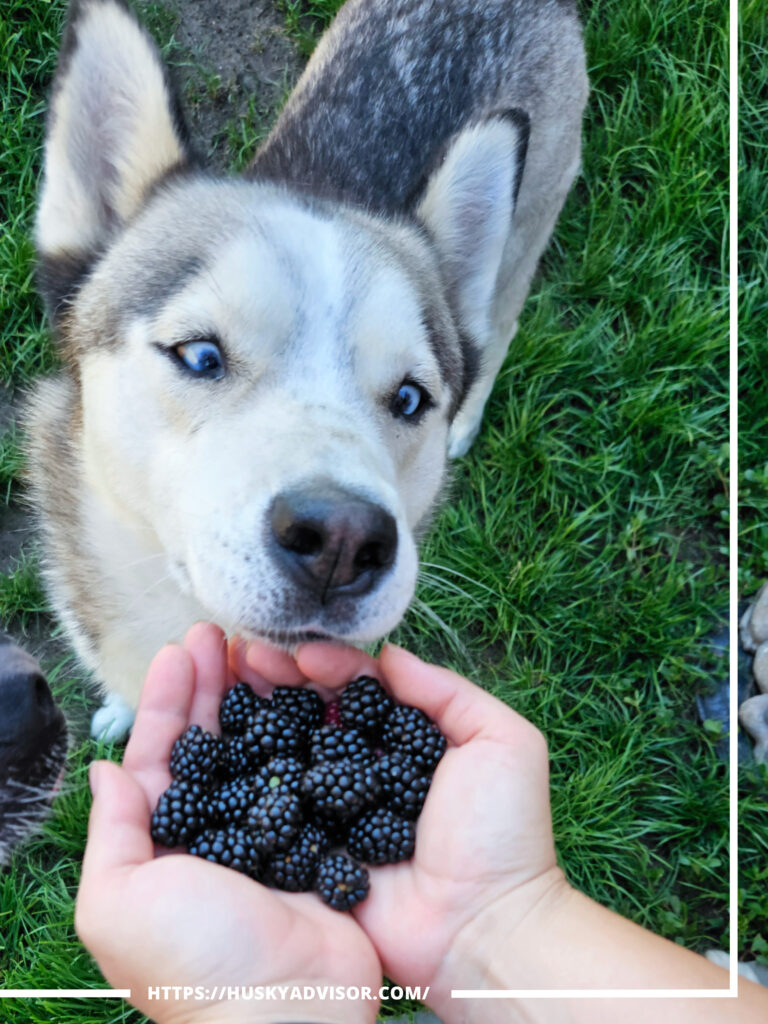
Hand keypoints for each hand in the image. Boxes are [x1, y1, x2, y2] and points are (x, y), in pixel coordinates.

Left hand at [76, 623, 381, 1023]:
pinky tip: (306, 695)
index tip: (180, 648)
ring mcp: (268, 833)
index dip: (167, 699)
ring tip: (259, 648)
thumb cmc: (197, 961)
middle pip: (212, 740)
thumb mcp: (120, 902)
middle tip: (219, 632)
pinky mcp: (315, 836)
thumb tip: (106, 768)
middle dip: (211, 684)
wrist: (288, 1012)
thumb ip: (111, 833)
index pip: (162, 755)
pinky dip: (303, 731)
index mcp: (164, 845)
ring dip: (256, 697)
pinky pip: (306, 770)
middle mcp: (215, 833)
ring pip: (258, 747)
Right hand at [252, 640, 568, 1006]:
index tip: (299, 651)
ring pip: (288, 755)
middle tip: (243, 655)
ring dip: (253, 717)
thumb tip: (388, 655)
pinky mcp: (310, 857)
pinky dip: (246, 781)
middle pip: (315, 715)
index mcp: (406, 743)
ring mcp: (335, 814)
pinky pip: (275, 815)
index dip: (328, 665)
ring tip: (221, 684)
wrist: (483, 928)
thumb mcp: (501, 742)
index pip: (359, 690)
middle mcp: (366, 773)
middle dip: (279, 682)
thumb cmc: (502, 835)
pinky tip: (217, 748)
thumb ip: (447, 692)